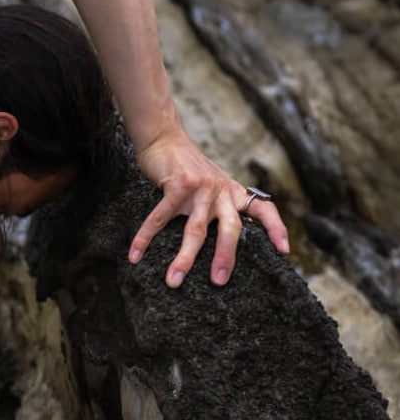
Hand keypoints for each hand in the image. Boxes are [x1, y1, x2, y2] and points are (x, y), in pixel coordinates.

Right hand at [128, 126, 289, 287]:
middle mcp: (221, 191)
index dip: (276, 229)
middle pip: (231, 229)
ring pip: (195, 230)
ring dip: (183, 258)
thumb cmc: (186, 169)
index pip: (263, 209)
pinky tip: (136, 255)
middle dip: (225, 257)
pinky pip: (161, 218)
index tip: (284, 251)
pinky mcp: (178, 184)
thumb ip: (220, 206)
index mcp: (232, 193)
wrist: (166, 138)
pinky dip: (145, 238)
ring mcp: (200, 187)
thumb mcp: (212, 185)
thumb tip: (222, 242)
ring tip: (173, 280)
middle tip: (219, 281)